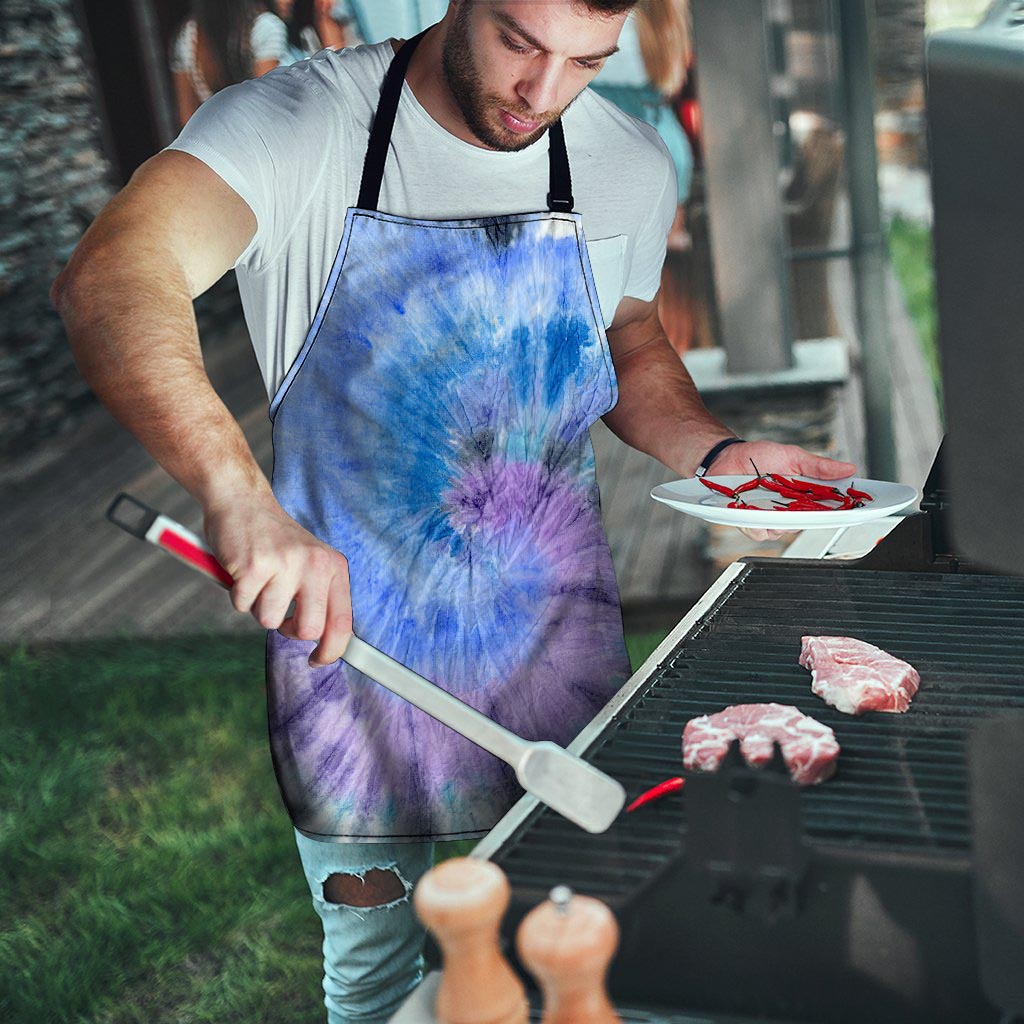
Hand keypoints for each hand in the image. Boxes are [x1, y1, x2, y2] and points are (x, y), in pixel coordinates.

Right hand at [203, 492, 351, 666]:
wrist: (243, 501)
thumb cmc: (275, 540)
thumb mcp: (310, 562)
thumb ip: (320, 596)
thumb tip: (325, 643)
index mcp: (333, 566)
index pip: (342, 622)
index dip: (332, 650)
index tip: (318, 660)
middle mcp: (315, 564)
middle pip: (308, 630)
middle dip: (289, 630)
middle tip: (279, 612)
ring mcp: (285, 564)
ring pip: (269, 620)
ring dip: (258, 607)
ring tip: (259, 579)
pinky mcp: (254, 566)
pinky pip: (242, 605)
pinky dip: (238, 594)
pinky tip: (242, 571)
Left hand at [707, 440, 856, 542]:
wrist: (727, 458)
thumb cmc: (759, 456)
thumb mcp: (793, 456)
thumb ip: (819, 466)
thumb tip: (848, 468)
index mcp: (804, 495)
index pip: (829, 508)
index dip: (843, 511)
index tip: (856, 509)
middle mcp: (790, 510)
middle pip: (808, 523)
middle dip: (809, 516)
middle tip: (804, 503)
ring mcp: (770, 518)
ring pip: (784, 531)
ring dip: (779, 518)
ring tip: (770, 500)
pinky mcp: (751, 523)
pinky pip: (760, 532)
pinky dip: (757, 522)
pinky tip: (752, 508)